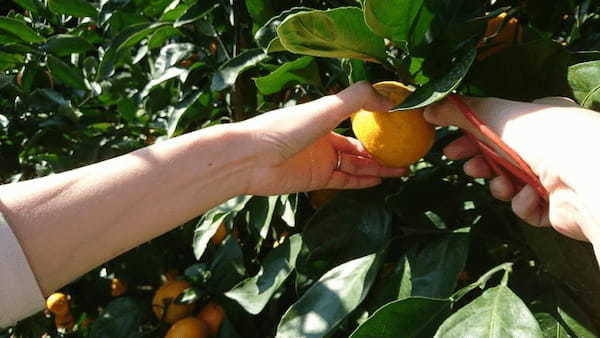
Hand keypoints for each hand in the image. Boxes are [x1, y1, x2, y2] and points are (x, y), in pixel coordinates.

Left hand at [239, 82, 407, 195]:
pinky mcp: (315, 180)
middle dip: (383, 150)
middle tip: (408, 153)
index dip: (379, 123)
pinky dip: (362, 181)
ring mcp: (320, 161)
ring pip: (355, 165)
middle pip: (360, 146)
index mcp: (325, 117)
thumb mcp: (326, 108)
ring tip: (402, 169)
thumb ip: (357, 99)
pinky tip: (380, 181)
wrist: (252, 158)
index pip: (357, 119)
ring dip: (378, 167)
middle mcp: (324, 139)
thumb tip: (390, 100)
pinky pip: (344, 180)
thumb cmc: (286, 128)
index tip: (401, 126)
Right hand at [424, 96, 599, 243]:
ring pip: (510, 184)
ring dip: (500, 185)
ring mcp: (555, 177)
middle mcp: (550, 145)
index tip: (449, 147)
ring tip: (501, 184)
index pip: (497, 127)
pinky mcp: (556, 206)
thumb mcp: (493, 114)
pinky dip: (523, 203)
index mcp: (540, 117)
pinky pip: (526, 207)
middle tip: (468, 167)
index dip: (469, 137)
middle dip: (481, 163)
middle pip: (500, 157)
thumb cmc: (543, 135)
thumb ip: (458, 112)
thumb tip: (426, 109)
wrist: (583, 176)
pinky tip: (529, 195)